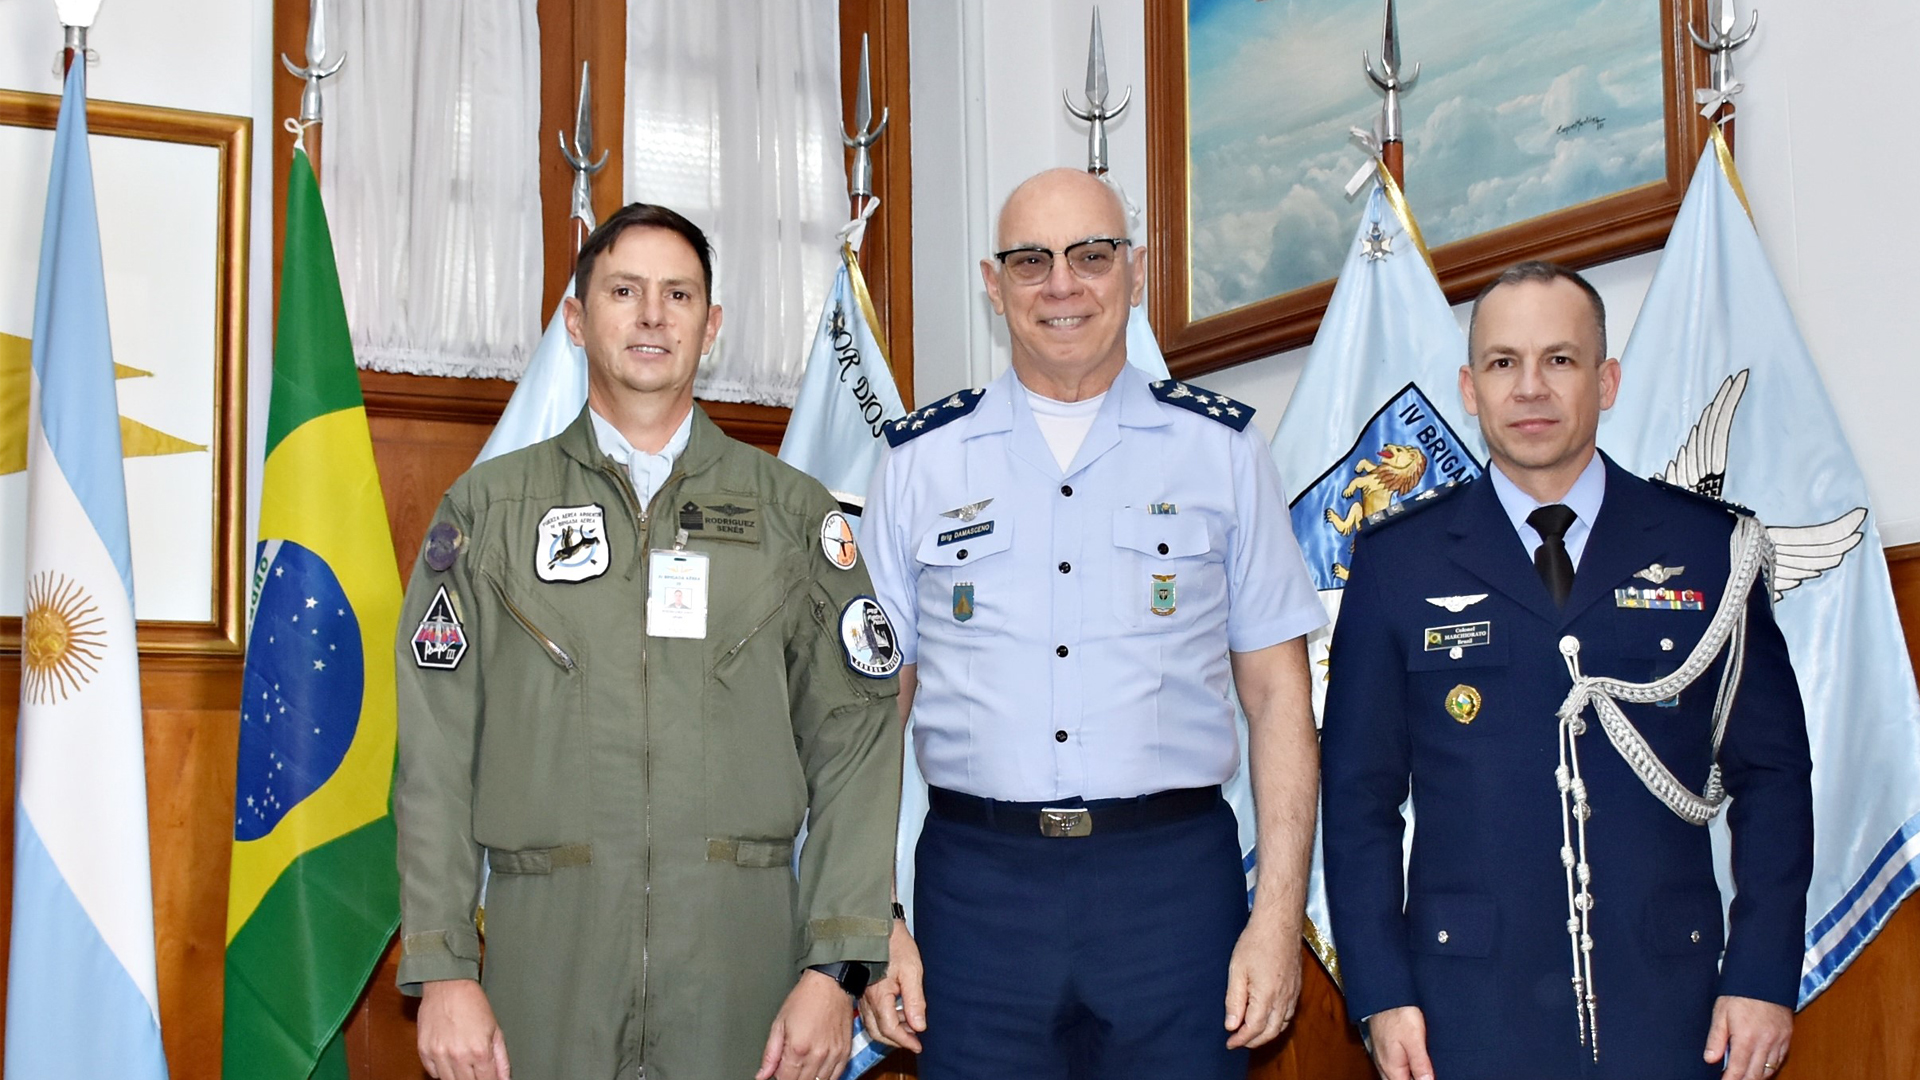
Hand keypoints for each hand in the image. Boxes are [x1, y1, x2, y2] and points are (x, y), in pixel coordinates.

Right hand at [417, 979, 509, 1079]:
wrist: (448, 985)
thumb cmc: (473, 1004)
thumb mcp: (495, 1030)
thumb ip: (501, 1059)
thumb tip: (505, 1079)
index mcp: (480, 1051)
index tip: (490, 1079)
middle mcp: (458, 1056)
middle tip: (477, 1072)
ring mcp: (439, 1055)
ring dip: (458, 1077)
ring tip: (464, 1065)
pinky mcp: (424, 1051)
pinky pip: (433, 1073)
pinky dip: (441, 1071)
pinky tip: (449, 1060)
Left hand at [757, 970, 853, 1079]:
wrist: (830, 984)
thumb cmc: (805, 999)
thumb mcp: (779, 1024)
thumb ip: (770, 1054)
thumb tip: (762, 1075)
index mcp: (798, 1049)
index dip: (779, 1078)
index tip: (779, 1071)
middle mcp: (817, 1055)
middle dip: (792, 1078)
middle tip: (789, 1068)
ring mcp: (833, 1055)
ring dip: (808, 1079)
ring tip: (803, 1067)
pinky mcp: (845, 1053)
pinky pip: (836, 1077)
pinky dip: (825, 1078)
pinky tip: (818, 1071)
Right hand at [857, 919, 927, 1051]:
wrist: (877, 925)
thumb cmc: (895, 944)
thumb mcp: (912, 971)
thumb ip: (915, 1001)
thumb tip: (919, 1026)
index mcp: (879, 996)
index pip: (890, 1029)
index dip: (905, 1041)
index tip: (918, 1045)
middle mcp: (867, 1000)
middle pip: (879, 1032)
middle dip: (896, 1040)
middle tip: (914, 1040)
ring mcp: (863, 996)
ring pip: (873, 1025)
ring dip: (890, 1031)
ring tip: (909, 1025)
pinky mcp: (863, 990)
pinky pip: (870, 1014)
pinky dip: (884, 1020)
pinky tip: (898, 1012)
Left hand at [1223, 911, 1300, 1048]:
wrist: (1279, 924)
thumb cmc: (1256, 943)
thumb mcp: (1237, 970)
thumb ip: (1234, 1000)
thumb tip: (1231, 1025)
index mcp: (1266, 997)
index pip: (1253, 1029)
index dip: (1240, 1040)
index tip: (1229, 1043)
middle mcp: (1283, 999)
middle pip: (1269, 1032)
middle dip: (1253, 1041)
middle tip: (1237, 1041)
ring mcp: (1292, 994)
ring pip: (1281, 1025)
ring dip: (1266, 1034)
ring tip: (1249, 1033)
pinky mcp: (1297, 988)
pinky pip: (1289, 1014)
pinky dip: (1277, 1024)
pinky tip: (1267, 1019)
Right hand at [1366, 1006, 1433, 1079]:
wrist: (1384, 994)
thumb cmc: (1398, 1013)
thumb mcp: (1414, 1040)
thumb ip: (1421, 1064)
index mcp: (1392, 1068)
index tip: (1431, 1078)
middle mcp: (1384, 1065)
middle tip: (1429, 1074)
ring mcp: (1382, 1057)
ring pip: (1396, 1076)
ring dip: (1409, 1076)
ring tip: (1424, 1072)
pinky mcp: (1383, 1048)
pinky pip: (1394, 1067)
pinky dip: (1404, 1070)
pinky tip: (1413, 1065)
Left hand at [1704, 994, 1792, 1079]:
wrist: (1764, 977)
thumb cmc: (1739, 993)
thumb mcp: (1720, 1013)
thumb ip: (1715, 1039)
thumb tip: (1710, 1059)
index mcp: (1746, 1037)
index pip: (1738, 1070)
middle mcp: (1765, 1042)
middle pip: (1755, 1075)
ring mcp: (1779, 1041)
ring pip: (1769, 1070)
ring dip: (1756, 1076)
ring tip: (1743, 1077)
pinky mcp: (1787, 1037)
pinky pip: (1779, 1060)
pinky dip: (1769, 1067)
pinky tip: (1760, 1068)